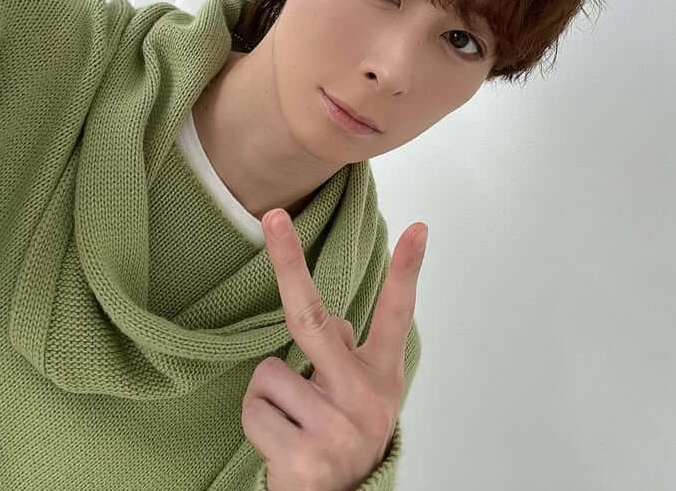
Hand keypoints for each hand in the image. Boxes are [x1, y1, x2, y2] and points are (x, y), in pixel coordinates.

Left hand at [241, 208, 427, 490]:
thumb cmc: (341, 440)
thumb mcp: (360, 399)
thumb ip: (349, 357)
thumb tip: (335, 325)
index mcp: (381, 376)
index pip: (397, 314)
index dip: (407, 270)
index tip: (419, 228)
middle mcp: (366, 397)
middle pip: (314, 319)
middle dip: (288, 263)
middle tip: (273, 219)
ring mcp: (337, 427)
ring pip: (269, 374)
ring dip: (270, 398)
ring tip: (294, 423)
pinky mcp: (306, 456)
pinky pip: (255, 410)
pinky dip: (259, 425)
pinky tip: (284, 445)